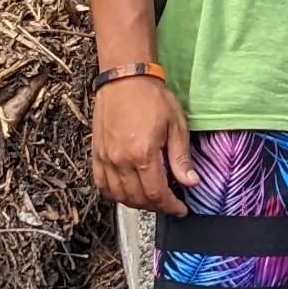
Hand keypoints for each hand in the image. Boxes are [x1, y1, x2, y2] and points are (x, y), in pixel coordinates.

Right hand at [93, 74, 195, 214]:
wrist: (125, 79)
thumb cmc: (153, 98)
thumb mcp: (176, 126)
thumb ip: (181, 158)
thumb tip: (191, 182)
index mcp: (143, 153)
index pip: (156, 193)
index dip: (170, 206)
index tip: (180, 209)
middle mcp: (121, 160)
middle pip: (137, 198)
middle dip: (156, 206)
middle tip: (168, 204)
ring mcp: (105, 158)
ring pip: (118, 195)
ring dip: (136, 203)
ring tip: (151, 200)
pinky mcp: (96, 153)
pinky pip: (101, 184)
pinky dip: (114, 194)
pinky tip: (127, 192)